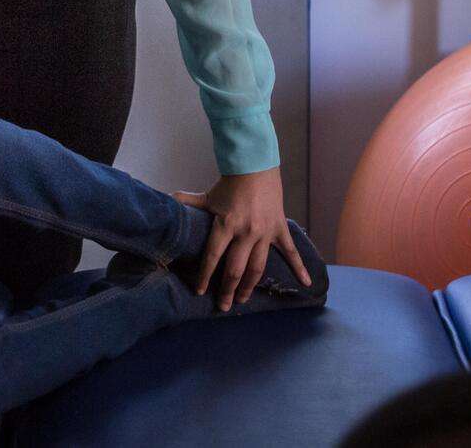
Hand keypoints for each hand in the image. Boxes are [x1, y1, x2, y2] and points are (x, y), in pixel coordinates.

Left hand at [172, 166, 307, 312]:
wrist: (256, 166)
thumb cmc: (230, 184)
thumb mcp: (208, 196)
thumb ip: (188, 202)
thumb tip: (166, 201)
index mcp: (226, 224)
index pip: (213, 257)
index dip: (205, 276)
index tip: (199, 291)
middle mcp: (246, 232)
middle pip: (235, 269)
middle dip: (227, 290)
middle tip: (223, 306)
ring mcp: (265, 233)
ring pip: (258, 267)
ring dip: (249, 286)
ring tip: (241, 299)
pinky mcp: (279, 229)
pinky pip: (291, 251)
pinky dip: (299, 268)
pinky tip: (305, 284)